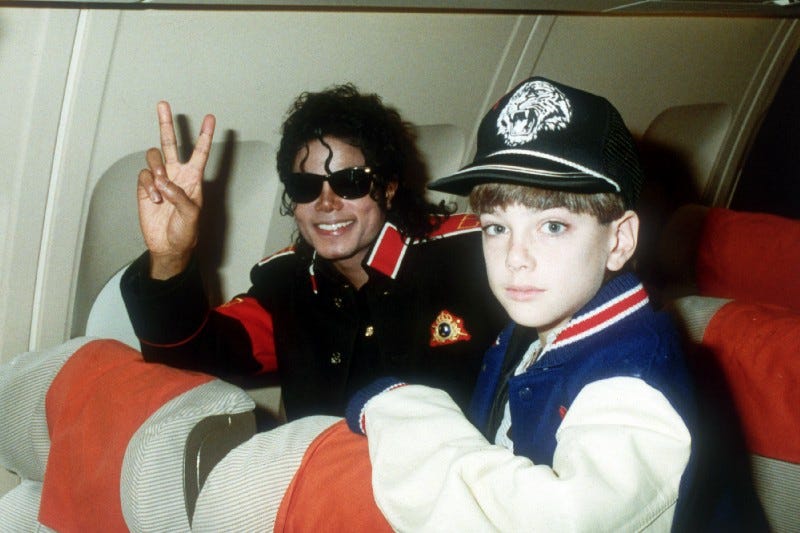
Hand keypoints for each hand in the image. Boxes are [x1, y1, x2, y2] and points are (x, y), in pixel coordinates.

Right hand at [136, 101, 215, 278]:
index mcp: (193, 178)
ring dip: (157, 168)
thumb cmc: (185, 231)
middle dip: (166, 124)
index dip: (205, 136)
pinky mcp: (145, 187)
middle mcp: (176, 174)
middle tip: (163, 105)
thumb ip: (180, 197)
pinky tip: (155, 200)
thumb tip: (164, 181)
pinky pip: (144, 175)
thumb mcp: (192, 216)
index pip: (200, 152)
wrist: (167, 245)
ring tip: (161, 185)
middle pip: (170, 143)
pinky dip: (149, 185)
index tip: (210, 117)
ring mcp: (159, 179)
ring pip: (154, 157)